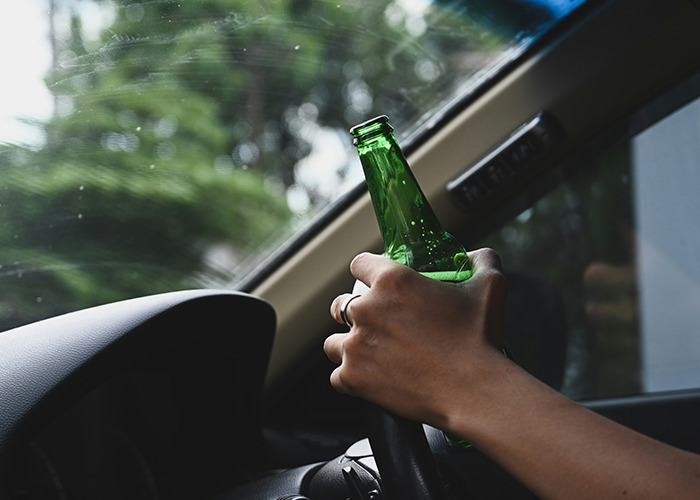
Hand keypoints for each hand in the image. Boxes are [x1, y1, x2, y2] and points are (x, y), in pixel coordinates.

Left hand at [324, 248, 508, 427]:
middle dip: (354, 311)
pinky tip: (370, 377)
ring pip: (333, 342)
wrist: (473, 390)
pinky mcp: (353, 377)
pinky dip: (351, 378)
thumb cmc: (479, 339)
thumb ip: (481, 261)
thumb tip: (476, 256)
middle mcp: (366, 309)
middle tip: (377, 323)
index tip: (377, 282)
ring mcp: (355, 346)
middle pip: (341, 304)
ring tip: (370, 353)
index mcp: (391, 281)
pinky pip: (337, 376)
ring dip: (348, 346)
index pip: (360, 264)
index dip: (369, 272)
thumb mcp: (489, 287)